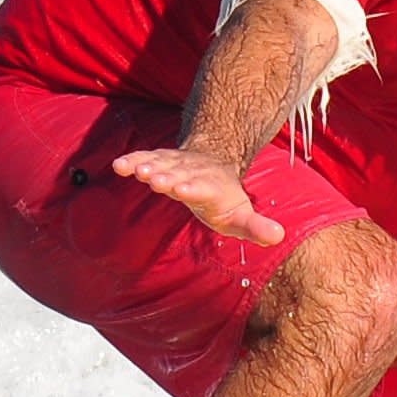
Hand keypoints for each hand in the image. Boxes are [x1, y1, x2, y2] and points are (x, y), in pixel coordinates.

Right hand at [111, 145, 281, 245]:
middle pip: (178, 175)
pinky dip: (132, 161)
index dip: (193, 188)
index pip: (202, 188)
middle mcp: (191, 173)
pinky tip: (118, 165)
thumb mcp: (241, 215)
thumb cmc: (223, 197)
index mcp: (211, 188)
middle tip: (154, 180)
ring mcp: (174, 165)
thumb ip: (256, 227)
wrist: (212, 161)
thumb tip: (278, 237)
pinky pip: (144, 159)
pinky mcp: (158, 161)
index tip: (184, 189)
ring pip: (160, 164)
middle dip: (167, 177)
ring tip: (136, 170)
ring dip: (148, 166)